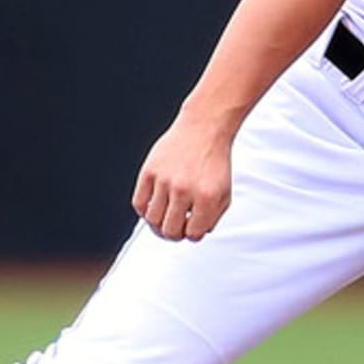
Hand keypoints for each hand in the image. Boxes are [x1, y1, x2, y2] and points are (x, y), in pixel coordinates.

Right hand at [130, 112, 236, 240]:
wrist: (204, 128)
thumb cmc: (214, 161)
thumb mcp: (224, 193)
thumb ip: (212, 218)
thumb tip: (192, 235)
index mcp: (207, 197)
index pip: (193, 235)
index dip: (192, 233)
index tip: (191, 225)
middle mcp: (184, 190)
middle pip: (170, 231)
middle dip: (174, 234)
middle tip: (176, 227)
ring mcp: (165, 180)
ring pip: (152, 220)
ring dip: (158, 224)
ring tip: (165, 217)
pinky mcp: (149, 171)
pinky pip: (139, 203)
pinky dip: (145, 210)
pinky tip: (154, 205)